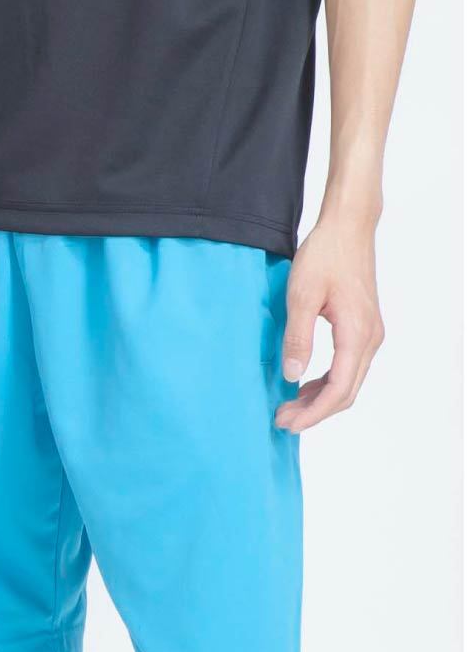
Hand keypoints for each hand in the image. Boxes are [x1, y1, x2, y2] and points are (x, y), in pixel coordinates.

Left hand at [274, 218, 385, 432]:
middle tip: (281, 420)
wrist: (347, 227)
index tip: (287, 423)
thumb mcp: (301, 297)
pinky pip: (347, 367)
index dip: (313, 413)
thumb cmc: (325, 255)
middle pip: (345, 392)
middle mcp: (369, 338)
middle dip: (314, 412)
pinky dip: (325, 383)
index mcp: (357, 334)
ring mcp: (369, 334)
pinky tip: (303, 386)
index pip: (338, 389)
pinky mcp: (362, 328)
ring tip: (287, 407)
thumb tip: (292, 377)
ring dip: (319, 400)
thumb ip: (298, 339)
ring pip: (347, 382)